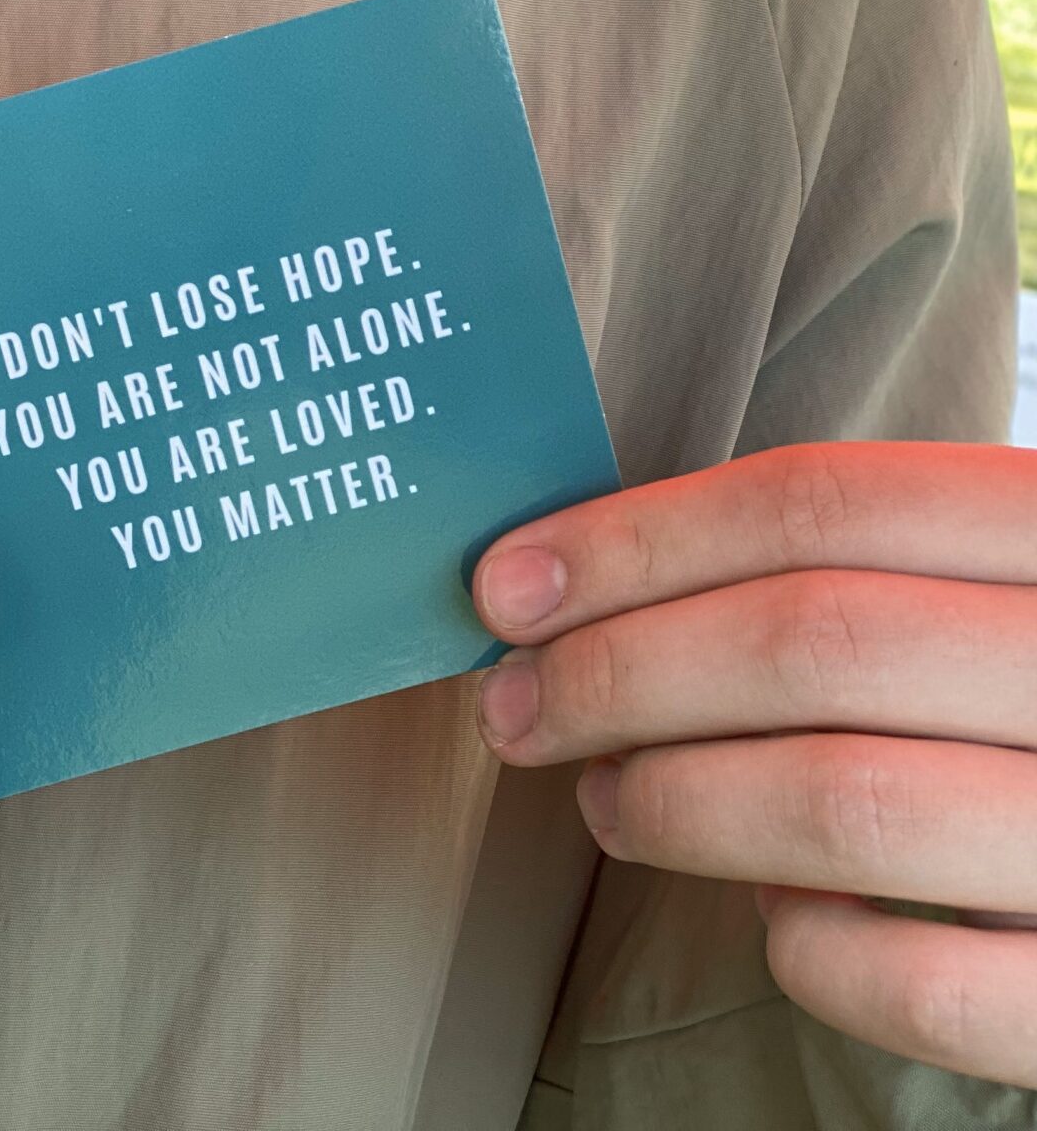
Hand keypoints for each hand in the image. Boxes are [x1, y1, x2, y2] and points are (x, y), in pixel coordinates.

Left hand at [472, 441, 1036, 1086]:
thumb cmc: (1034, 695)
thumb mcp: (989, 589)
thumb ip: (850, 571)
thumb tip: (580, 587)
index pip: (824, 504)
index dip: (638, 541)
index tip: (505, 587)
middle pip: (813, 642)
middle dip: (619, 672)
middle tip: (518, 706)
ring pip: (846, 804)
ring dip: (680, 802)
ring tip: (611, 802)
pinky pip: (919, 984)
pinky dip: (810, 949)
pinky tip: (778, 916)